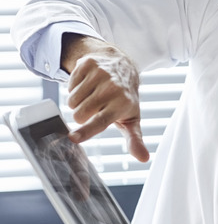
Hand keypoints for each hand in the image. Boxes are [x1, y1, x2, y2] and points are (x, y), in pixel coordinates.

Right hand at [62, 34, 148, 161]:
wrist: (123, 66)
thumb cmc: (125, 99)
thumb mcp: (132, 119)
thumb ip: (135, 140)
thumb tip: (143, 158)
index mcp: (122, 105)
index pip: (100, 121)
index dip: (86, 131)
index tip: (73, 138)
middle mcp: (112, 88)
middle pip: (79, 114)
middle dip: (82, 115)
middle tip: (95, 108)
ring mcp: (100, 74)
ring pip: (71, 100)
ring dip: (77, 102)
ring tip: (92, 96)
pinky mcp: (88, 64)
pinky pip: (68, 85)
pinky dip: (74, 87)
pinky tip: (88, 84)